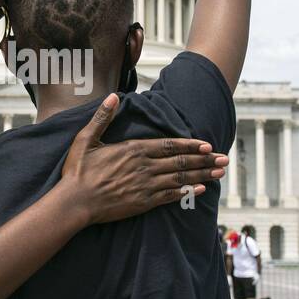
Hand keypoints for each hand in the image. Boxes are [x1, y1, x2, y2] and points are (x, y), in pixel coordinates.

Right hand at [57, 94, 226, 224]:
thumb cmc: (78, 171)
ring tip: (219, 174)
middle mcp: (145, 167)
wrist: (75, 202)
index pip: (170, 145)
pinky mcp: (144, 203)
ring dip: (202, 175)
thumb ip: (103, 117)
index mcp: (134, 149)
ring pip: (180, 178)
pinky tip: (200, 190)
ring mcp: (146, 186)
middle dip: (205, 160)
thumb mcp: (86, 138)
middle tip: (224, 160)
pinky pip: (171, 196)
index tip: (207, 145)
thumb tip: (113, 96)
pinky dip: (187, 192)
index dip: (191, 145)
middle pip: (181, 161)